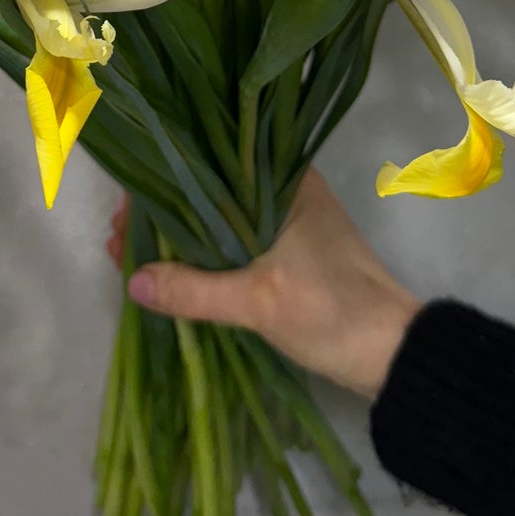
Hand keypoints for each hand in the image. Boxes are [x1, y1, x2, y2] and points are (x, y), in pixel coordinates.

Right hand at [109, 170, 420, 401]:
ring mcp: (286, 220)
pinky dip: (201, 253)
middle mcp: (283, 188)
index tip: (126, 212)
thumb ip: (196, 290)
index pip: (209, 162)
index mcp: (283, 178)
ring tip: (135, 256)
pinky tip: (173, 269)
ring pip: (217, 218)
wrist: (394, 352)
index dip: (162, 183)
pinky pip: (232, 242)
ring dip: (179, 235)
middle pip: (208, 189)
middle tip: (120, 242)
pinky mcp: (287, 251)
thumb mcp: (260, 302)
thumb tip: (133, 281)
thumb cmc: (333, 310)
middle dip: (163, 213)